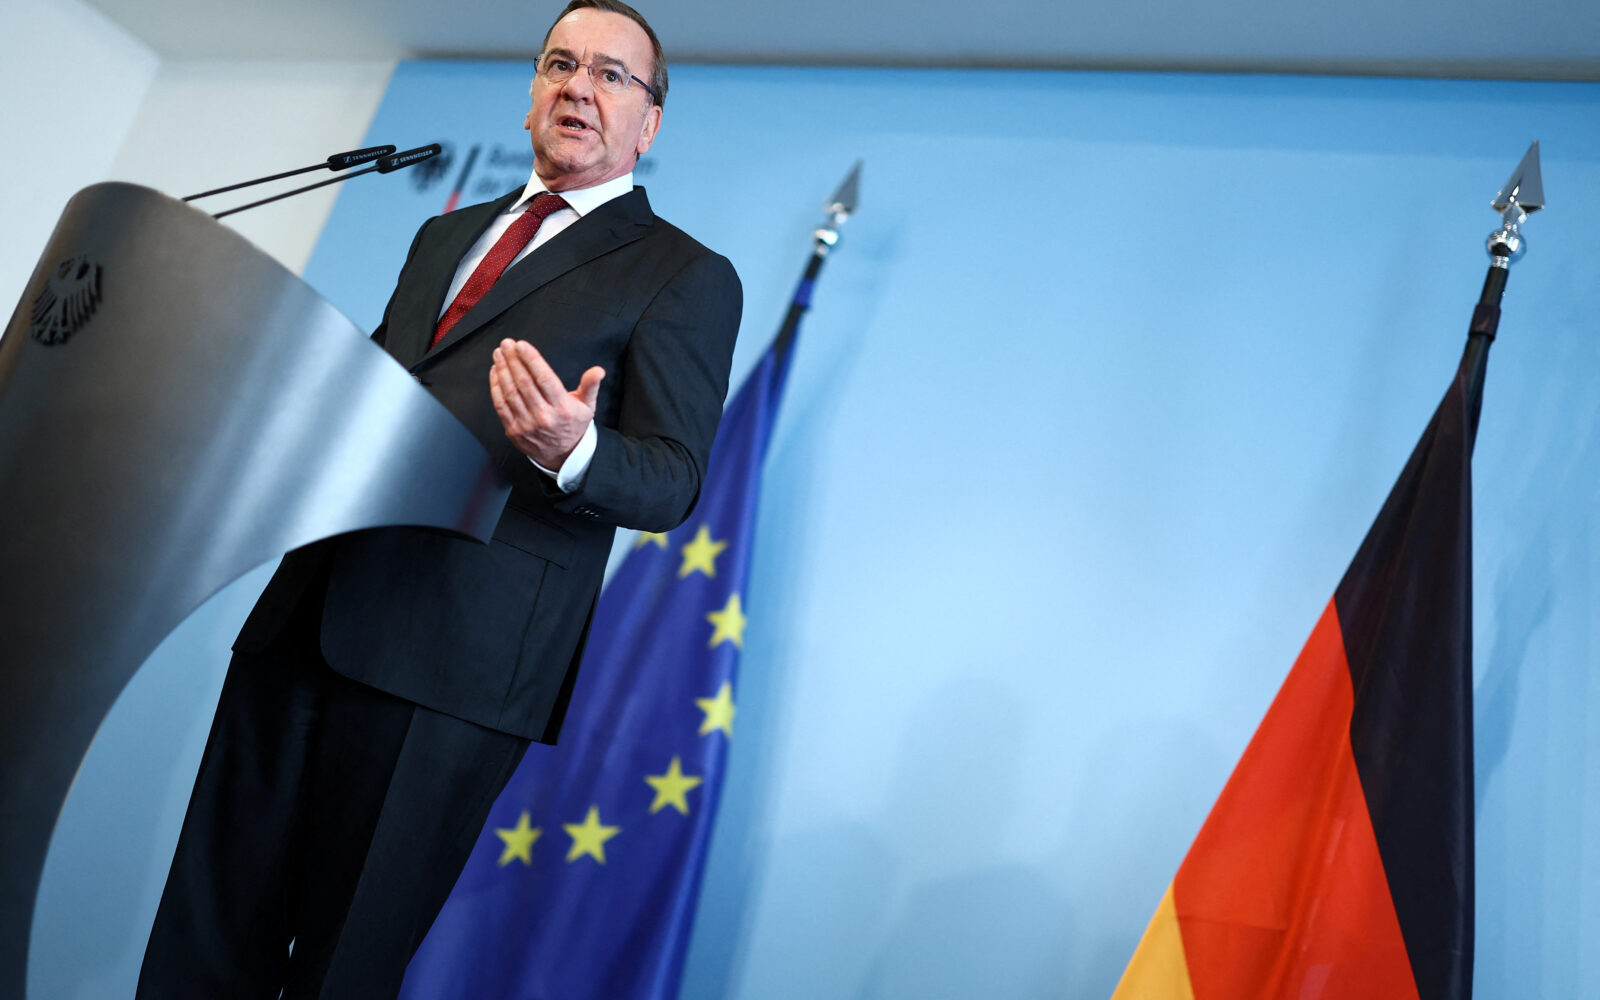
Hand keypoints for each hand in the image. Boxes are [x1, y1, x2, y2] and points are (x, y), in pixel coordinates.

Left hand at [489, 339, 603, 468]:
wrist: (562, 456)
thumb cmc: (573, 425)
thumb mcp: (588, 406)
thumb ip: (590, 386)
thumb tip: (598, 371)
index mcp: (563, 408)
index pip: (544, 379)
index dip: (531, 360)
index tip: (521, 345)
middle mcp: (544, 417)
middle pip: (525, 383)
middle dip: (513, 360)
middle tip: (507, 344)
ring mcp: (527, 425)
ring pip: (511, 392)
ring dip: (503, 370)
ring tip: (499, 354)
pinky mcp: (514, 431)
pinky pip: (501, 405)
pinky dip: (496, 386)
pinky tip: (496, 372)